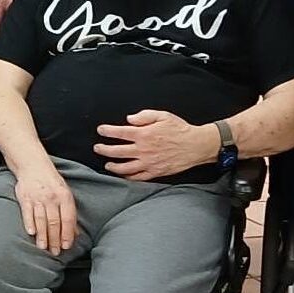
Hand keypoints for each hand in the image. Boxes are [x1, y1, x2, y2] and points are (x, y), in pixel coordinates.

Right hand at [15, 163, 78, 252]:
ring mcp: (38, 198)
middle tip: (55, 251)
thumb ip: (69, 214)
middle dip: (55, 239)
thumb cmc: (51, 182)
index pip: (68, 219)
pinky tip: (31, 233)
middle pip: (54, 222)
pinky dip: (29, 223)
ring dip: (42, 235)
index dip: (67, 234)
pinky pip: (27, 213)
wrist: (33, 165)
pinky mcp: (25, 197)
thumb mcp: (65, 194)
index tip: (66, 246)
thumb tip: (75, 234)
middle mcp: (52, 198)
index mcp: (65, 197)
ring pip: (41, 220)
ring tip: (43, 247)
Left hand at [92, 110, 211, 180]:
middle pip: (117, 151)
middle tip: (97, 148)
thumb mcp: (163, 115)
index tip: (100, 130)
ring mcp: (148, 163)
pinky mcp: (155, 172)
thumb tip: (128, 119)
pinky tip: (123, 175)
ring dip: (113, 166)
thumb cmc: (180, 129)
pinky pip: (138, 177)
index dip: (107, 131)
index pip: (119, 133)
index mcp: (144, 134)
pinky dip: (128, 177)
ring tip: (107, 164)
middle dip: (104, 150)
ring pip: (125, 167)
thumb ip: (144, 116)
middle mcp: (143, 150)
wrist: (196, 145)